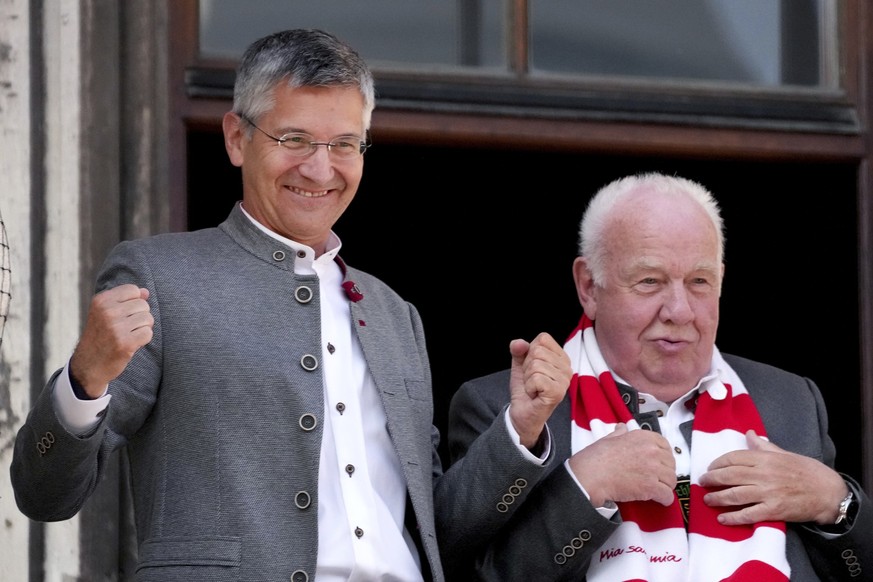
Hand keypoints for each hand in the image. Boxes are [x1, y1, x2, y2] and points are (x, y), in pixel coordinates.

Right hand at [69, 284, 153, 397]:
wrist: (88, 366)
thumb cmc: (100, 337)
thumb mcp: (105, 313)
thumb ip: (125, 300)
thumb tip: (146, 291)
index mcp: (101, 301)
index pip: (134, 290)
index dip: (134, 303)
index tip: (122, 314)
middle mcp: (107, 312)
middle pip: (143, 305)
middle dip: (139, 316)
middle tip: (124, 328)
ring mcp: (116, 328)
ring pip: (148, 319)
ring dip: (142, 328)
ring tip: (127, 335)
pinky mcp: (126, 343)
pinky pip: (148, 333)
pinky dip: (143, 340)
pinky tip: (130, 344)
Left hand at [507, 332, 572, 448]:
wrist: (523, 413)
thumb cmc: (526, 388)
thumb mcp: (520, 365)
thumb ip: (518, 350)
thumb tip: (518, 343)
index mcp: (561, 358)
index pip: (543, 339)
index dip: (529, 352)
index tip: (532, 368)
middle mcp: (567, 368)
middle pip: (537, 352)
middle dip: (527, 367)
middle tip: (532, 381)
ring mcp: (565, 381)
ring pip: (536, 365)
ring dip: (527, 378)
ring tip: (534, 388)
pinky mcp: (558, 392)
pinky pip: (536, 378)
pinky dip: (529, 387)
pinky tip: (535, 394)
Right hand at [568, 423, 676, 506]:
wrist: (590, 476)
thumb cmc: (596, 459)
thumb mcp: (608, 438)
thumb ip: (619, 433)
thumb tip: (622, 428)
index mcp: (642, 437)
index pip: (665, 446)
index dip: (663, 456)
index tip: (660, 462)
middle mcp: (651, 451)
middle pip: (671, 464)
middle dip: (665, 471)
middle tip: (657, 477)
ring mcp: (653, 469)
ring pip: (671, 480)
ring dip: (665, 485)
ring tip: (658, 489)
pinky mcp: (651, 487)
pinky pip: (667, 495)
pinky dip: (664, 499)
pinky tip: (659, 500)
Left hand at [699, 430, 848, 524]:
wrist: (829, 493)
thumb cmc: (807, 471)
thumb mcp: (784, 453)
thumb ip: (763, 446)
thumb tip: (748, 433)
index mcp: (765, 459)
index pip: (734, 458)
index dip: (718, 463)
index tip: (710, 468)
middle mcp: (764, 475)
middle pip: (730, 475)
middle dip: (712, 479)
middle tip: (702, 482)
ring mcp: (768, 493)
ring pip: (735, 495)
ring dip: (717, 498)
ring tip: (707, 499)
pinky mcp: (774, 511)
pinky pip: (748, 514)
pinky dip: (733, 517)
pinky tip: (722, 518)